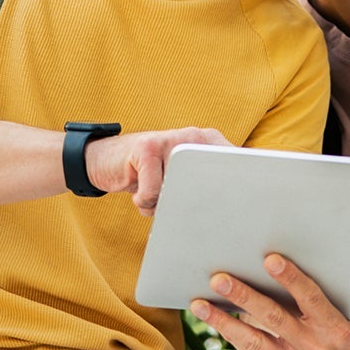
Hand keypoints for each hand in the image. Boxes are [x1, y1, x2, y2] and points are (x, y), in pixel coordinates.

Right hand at [84, 127, 231, 214]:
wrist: (108, 161)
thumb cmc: (151, 177)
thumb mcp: (182, 179)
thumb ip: (206, 186)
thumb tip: (236, 213)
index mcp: (210, 143)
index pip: (236, 164)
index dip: (239, 189)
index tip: (241, 209)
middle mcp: (194, 137)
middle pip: (209, 185)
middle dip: (196, 204)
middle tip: (177, 205)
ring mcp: (171, 139)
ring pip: (179, 192)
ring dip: (163, 204)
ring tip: (153, 194)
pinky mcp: (147, 147)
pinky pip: (152, 192)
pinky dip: (143, 202)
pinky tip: (136, 190)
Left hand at [189, 254, 349, 349]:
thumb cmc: (329, 334)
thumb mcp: (329, 316)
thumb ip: (305, 301)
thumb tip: (261, 272)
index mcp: (335, 329)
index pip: (310, 298)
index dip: (291, 278)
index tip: (269, 259)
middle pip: (275, 319)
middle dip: (244, 297)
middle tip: (219, 279)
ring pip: (254, 342)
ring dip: (223, 321)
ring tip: (200, 304)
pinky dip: (233, 336)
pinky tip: (215, 320)